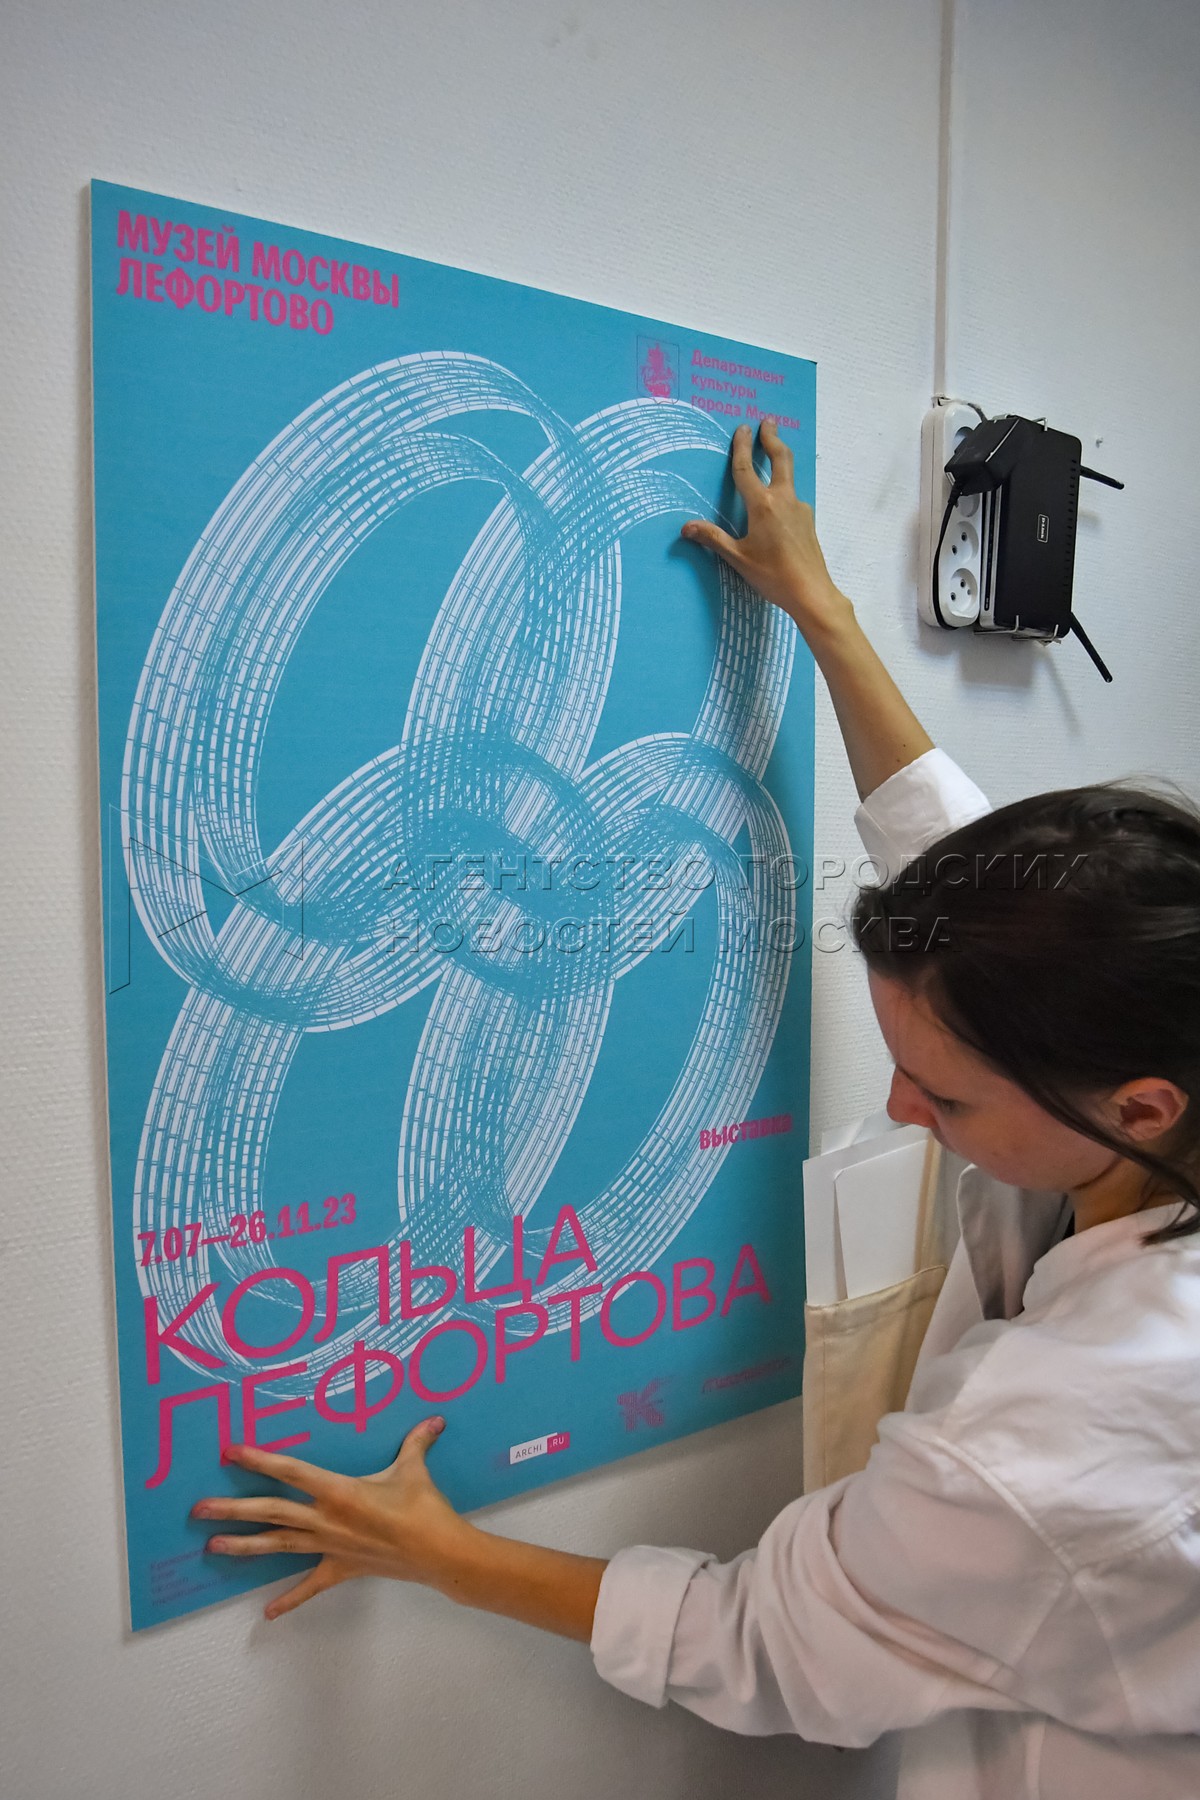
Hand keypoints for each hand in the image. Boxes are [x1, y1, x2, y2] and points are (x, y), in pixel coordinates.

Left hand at [194, 1415, 472, 1619]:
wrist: (438, 1553)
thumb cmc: (423, 1508)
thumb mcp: (414, 1468)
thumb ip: (416, 1442)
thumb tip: (434, 1419)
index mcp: (339, 1491)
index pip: (291, 1471)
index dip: (260, 1460)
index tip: (231, 1452)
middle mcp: (326, 1520)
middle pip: (271, 1512)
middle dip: (233, 1510)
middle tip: (198, 1509)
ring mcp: (329, 1548)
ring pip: (279, 1545)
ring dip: (244, 1546)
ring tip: (212, 1547)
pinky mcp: (340, 1569)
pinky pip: (310, 1586)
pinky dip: (289, 1600)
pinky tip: (267, 1613)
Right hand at [681, 419, 851, 640]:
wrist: (812, 592)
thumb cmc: (773, 575)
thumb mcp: (739, 559)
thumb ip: (713, 539)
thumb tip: (686, 528)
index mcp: (763, 505)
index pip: (747, 470)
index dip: (742, 448)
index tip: (742, 428)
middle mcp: (784, 500)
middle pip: (781, 459)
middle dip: (773, 438)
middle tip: (769, 421)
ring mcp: (800, 509)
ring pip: (789, 477)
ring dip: (780, 461)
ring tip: (773, 454)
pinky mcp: (808, 521)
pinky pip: (793, 498)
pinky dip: (784, 489)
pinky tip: (779, 501)